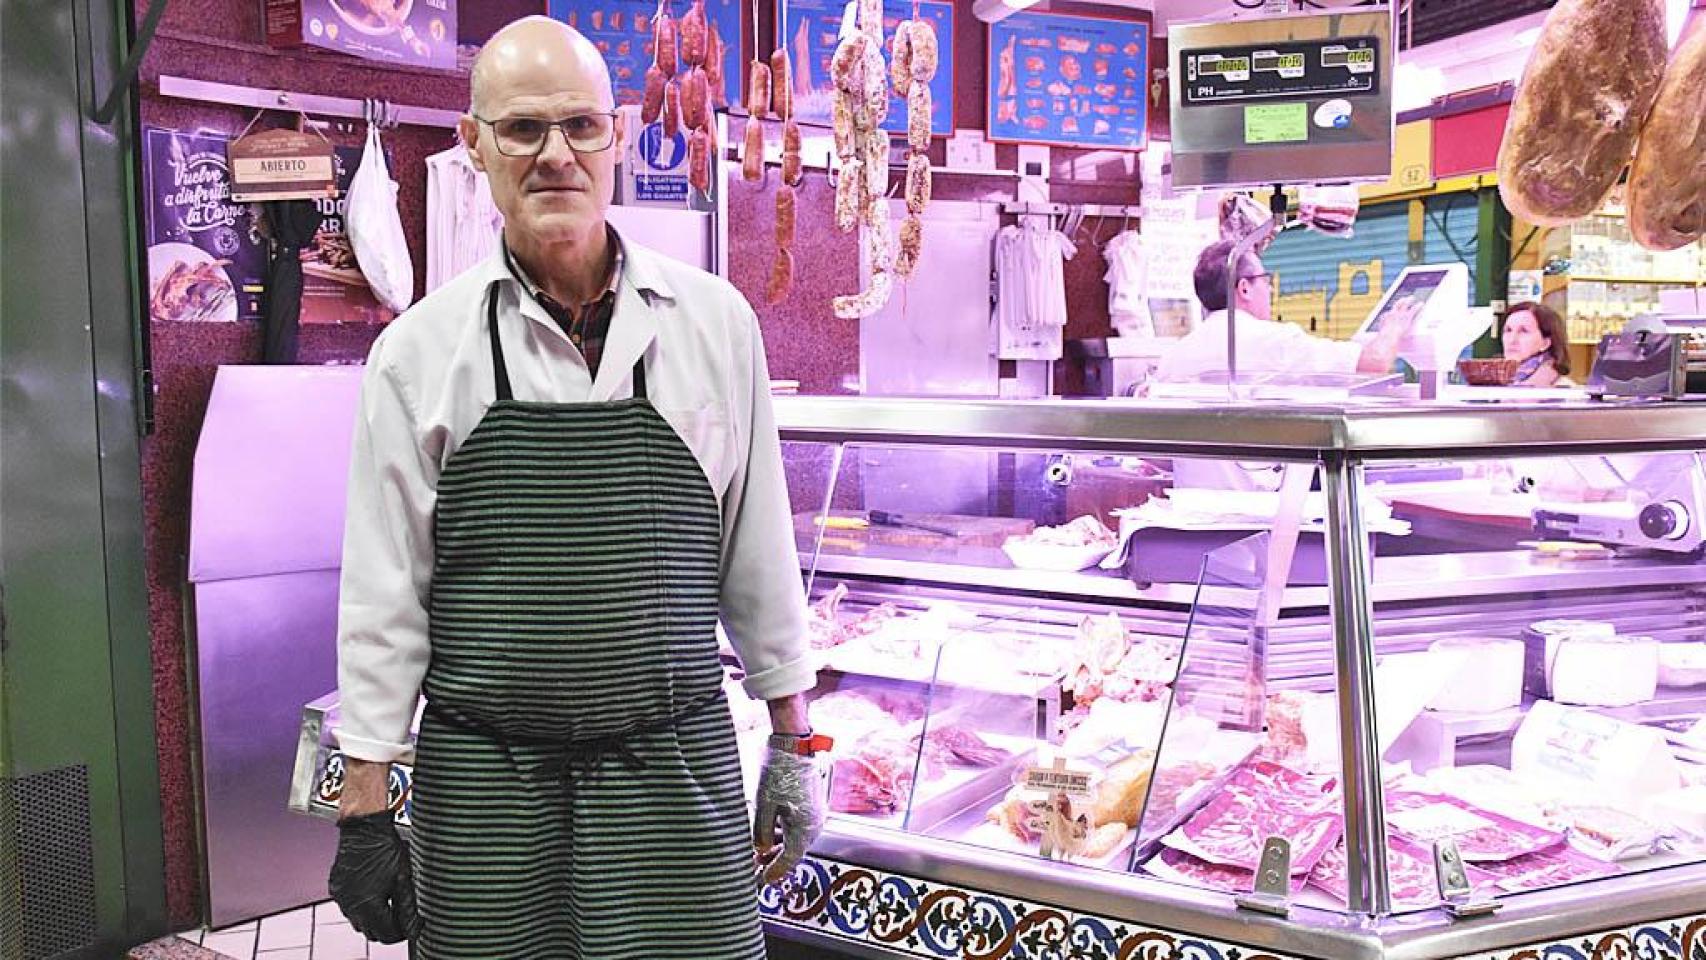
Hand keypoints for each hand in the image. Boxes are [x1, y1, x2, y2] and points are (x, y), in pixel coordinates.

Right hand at [329, 811, 417, 943]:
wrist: (364, 828)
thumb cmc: (385, 847)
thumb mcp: (404, 877)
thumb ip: (408, 906)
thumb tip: (414, 925)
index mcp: (369, 904)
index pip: (386, 935)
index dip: (401, 933)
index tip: (410, 926)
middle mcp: (351, 905)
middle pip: (371, 932)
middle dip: (387, 928)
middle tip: (400, 917)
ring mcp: (342, 897)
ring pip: (358, 921)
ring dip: (373, 919)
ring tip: (387, 903)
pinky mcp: (337, 888)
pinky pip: (349, 907)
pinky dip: (361, 906)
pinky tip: (372, 893)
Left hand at [752, 741, 826, 885]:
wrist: (795, 746)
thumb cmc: (779, 773)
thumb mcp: (764, 805)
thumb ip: (762, 833)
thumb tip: (760, 850)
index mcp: (805, 829)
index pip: (788, 860)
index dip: (773, 872)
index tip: (761, 881)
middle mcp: (815, 825)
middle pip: (794, 852)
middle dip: (774, 860)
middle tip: (755, 867)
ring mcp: (816, 815)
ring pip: (796, 840)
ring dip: (779, 847)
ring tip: (759, 850)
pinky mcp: (813, 806)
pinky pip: (800, 827)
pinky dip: (785, 834)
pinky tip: (770, 833)